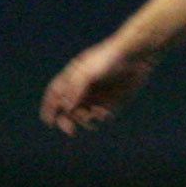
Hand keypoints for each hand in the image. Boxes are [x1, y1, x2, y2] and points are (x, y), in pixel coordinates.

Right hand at [40, 41, 157, 136]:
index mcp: (72, 77)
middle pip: (67, 109)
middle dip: (66, 121)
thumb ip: (75, 89)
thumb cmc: (108, 59)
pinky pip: (101, 115)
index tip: (49, 121)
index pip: (55, 94)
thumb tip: (65, 108)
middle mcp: (82, 88)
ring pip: (84, 115)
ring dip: (84, 120)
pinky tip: (105, 112)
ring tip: (92, 117)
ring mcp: (96, 95)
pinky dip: (100, 117)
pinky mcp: (111, 101)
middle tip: (70, 130)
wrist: (135, 56)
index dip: (49, 108)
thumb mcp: (88, 72)